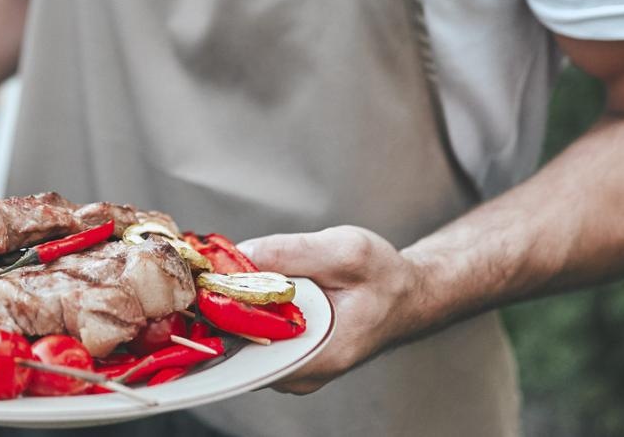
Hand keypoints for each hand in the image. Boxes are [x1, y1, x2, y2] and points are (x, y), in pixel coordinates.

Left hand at [239, 226, 431, 394]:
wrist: (405, 295)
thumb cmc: (384, 277)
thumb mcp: (346, 250)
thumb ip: (292, 252)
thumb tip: (241, 253)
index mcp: (321, 355)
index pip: (249, 347)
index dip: (226, 310)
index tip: (218, 278)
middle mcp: (303, 374)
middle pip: (240, 345)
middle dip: (228, 305)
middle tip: (228, 269)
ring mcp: (294, 371)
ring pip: (244, 341)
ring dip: (238, 307)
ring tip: (249, 275)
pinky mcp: (289, 359)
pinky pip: (255, 338)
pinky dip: (250, 312)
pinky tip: (258, 289)